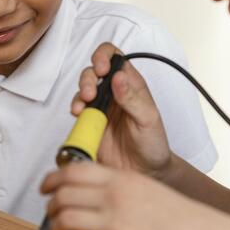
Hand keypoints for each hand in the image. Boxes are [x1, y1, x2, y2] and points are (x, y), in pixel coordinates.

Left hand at [41, 163, 229, 229]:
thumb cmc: (185, 221)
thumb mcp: (148, 191)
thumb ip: (119, 190)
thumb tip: (89, 196)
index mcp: (124, 179)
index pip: (73, 170)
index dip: (52, 179)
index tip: (45, 189)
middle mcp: (116, 197)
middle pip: (63, 195)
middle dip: (51, 208)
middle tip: (54, 218)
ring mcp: (118, 224)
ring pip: (65, 221)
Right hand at [74, 43, 174, 179]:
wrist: (146, 173)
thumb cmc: (153, 144)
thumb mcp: (148, 119)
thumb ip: (133, 98)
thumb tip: (119, 77)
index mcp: (131, 85)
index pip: (114, 57)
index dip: (104, 56)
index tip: (101, 68)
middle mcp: (113, 93)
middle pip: (93, 72)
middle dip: (88, 78)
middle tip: (91, 93)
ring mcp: (99, 108)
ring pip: (82, 90)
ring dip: (80, 93)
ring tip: (83, 106)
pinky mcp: (89, 124)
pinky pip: (78, 112)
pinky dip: (75, 110)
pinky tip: (79, 115)